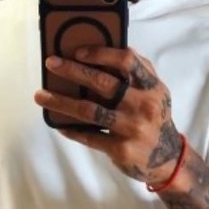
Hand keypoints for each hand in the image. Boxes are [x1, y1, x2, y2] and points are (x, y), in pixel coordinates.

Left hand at [34, 46, 183, 185]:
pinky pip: (89, 136)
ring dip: (61, 101)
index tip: (78, 52)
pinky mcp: (121, 149)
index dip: (101, 53)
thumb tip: (105, 50)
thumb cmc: (154, 116)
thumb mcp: (156, 91)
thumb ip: (139, 71)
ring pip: (89, 110)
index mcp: (152, 87)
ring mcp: (132, 128)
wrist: (167, 157)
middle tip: (51, 64)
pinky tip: (58, 124)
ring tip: (41, 95)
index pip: (128, 62)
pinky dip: (71, 129)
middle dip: (73, 71)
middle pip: (103, 83)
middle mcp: (143, 105)